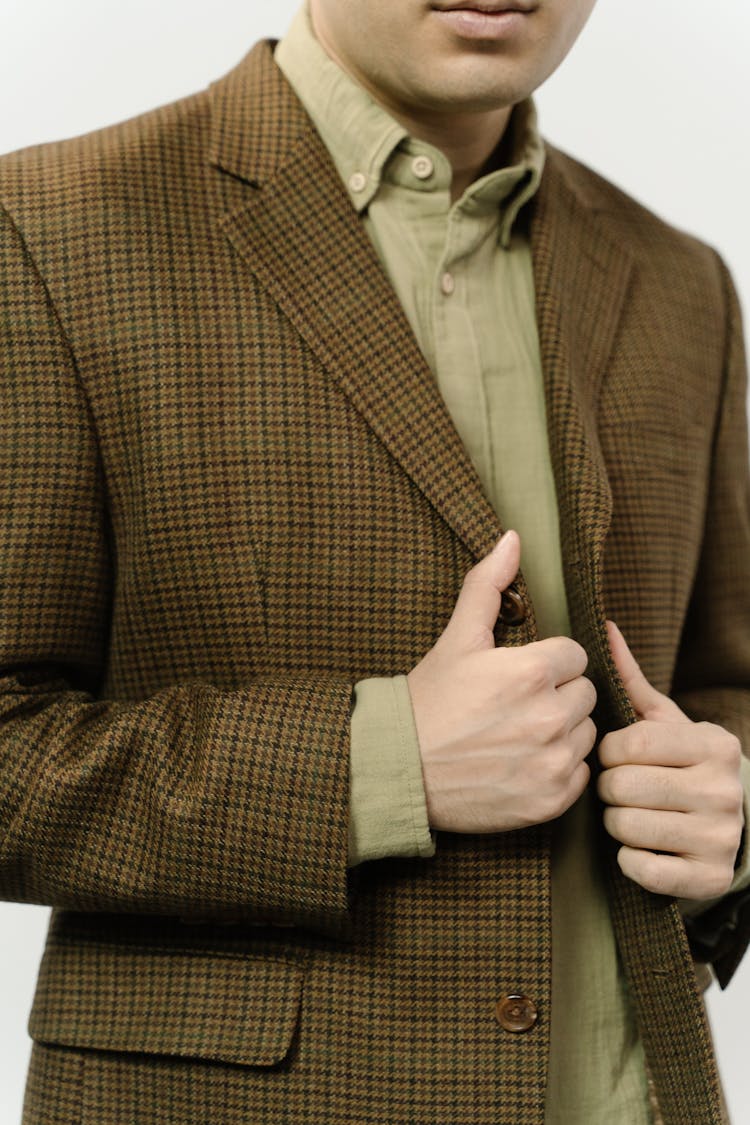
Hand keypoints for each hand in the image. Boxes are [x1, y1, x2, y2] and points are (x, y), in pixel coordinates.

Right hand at [407, 530, 596, 833]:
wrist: (401, 770)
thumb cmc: (429, 702)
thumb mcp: (457, 638)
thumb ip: (488, 584)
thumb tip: (513, 538)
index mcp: (531, 671)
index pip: (574, 655)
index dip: (547, 663)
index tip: (517, 678)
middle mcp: (549, 716)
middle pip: (584, 693)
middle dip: (557, 695)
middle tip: (515, 707)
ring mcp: (552, 761)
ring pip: (586, 732)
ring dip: (562, 732)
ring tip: (518, 735)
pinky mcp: (552, 798)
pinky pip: (581, 772)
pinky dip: (559, 769)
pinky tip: (524, 763)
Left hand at [598, 621, 743, 899]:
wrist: (734, 829)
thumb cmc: (682, 766)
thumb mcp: (665, 723)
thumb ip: (631, 681)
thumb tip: (604, 626)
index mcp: (713, 744)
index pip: (632, 743)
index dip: (608, 751)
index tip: (614, 756)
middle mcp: (723, 789)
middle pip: (622, 786)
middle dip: (608, 788)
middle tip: (619, 789)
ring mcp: (720, 836)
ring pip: (625, 826)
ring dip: (615, 823)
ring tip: (630, 814)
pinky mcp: (708, 878)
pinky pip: (640, 868)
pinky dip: (629, 860)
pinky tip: (642, 847)